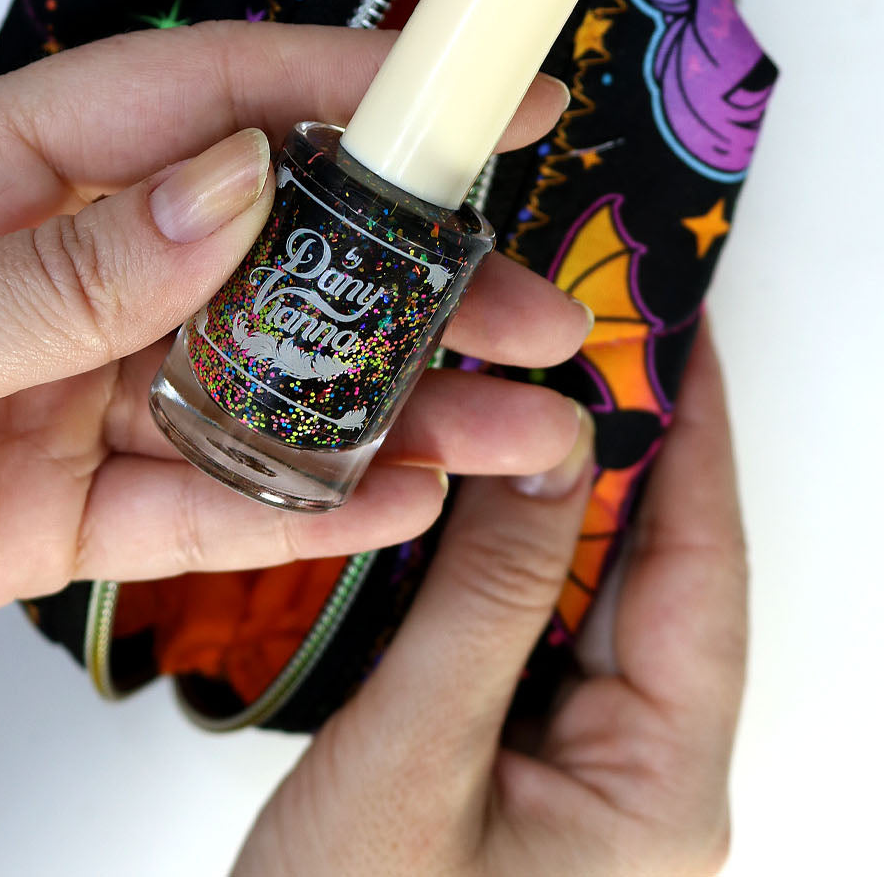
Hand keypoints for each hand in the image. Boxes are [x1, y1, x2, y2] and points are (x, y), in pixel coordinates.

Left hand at [0, 23, 589, 681]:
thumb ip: (58, 275)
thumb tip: (228, 189)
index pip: (204, 100)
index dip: (352, 88)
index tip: (477, 95)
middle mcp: (48, 270)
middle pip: (261, 253)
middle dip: (406, 276)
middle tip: (531, 303)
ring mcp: (58, 391)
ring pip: (248, 387)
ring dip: (380, 408)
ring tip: (506, 429)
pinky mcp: (52, 508)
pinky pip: (193, 502)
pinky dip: (293, 507)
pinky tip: (390, 504)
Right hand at [235, 320, 746, 876]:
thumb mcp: (417, 757)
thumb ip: (483, 596)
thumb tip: (546, 446)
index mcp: (660, 785)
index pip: (700, 573)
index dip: (695, 439)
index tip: (680, 332)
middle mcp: (644, 769)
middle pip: (661, 573)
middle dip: (634, 447)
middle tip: (595, 331)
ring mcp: (588, 764)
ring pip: (598, 593)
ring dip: (572, 492)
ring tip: (540, 383)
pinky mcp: (529, 755)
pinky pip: (541, 626)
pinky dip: (517, 549)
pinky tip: (481, 488)